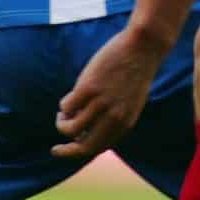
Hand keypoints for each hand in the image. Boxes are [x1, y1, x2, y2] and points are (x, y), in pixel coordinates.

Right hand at [53, 23, 169, 159]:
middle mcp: (113, 118)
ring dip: (62, 123)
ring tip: (62, 113)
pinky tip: (70, 95)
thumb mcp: (130, 102)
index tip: (69, 149)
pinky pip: (67, 106)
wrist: (144, 48)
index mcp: (125, 124)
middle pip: (84, 147)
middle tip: (55, 150)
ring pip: (71, 128)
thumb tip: (89, 128)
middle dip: (66, 152)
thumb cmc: (135, 72)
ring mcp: (100, 103)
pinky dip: (64, 104)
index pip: (99, 148)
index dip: (82, 151)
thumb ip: (115, 117)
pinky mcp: (88, 88)